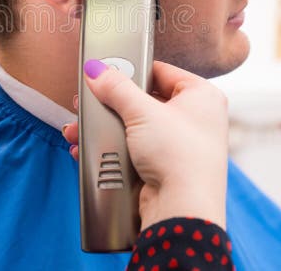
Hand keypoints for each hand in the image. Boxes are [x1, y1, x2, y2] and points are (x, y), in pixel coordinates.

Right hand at [63, 60, 228, 229]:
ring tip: (78, 128)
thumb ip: (116, 87)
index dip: (132, 70)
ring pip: (134, 126)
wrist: (182, 212)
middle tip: (87, 101)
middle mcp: (195, 119)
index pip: (161, 71)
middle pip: (143, 100)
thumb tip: (96, 69)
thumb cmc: (178, 156)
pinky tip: (86, 149)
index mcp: (202, 96)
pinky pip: (133, 149)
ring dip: (104, 127)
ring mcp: (180, 145)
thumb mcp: (142, 112)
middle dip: (110, 104)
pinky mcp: (165, 167)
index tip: (106, 72)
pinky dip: (110, 148)